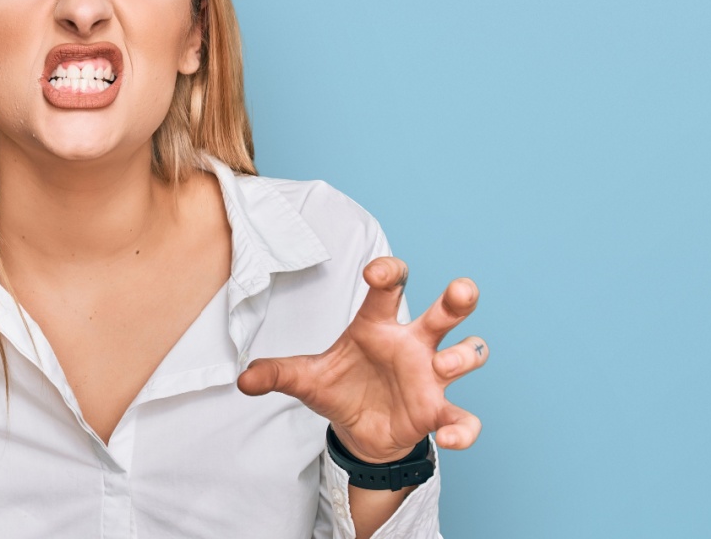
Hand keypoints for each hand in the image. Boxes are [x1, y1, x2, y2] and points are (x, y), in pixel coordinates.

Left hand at [237, 257, 484, 462]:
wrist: (359, 432)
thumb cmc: (340, 388)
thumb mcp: (306, 378)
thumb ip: (277, 373)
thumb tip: (243, 379)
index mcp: (378, 326)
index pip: (390, 288)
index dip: (388, 272)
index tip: (376, 273)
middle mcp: (412, 344)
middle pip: (445, 312)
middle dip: (458, 299)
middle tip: (462, 290)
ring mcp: (430, 377)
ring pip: (466, 355)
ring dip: (463, 356)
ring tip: (445, 363)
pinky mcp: (437, 411)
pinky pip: (462, 417)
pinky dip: (463, 428)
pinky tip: (452, 436)